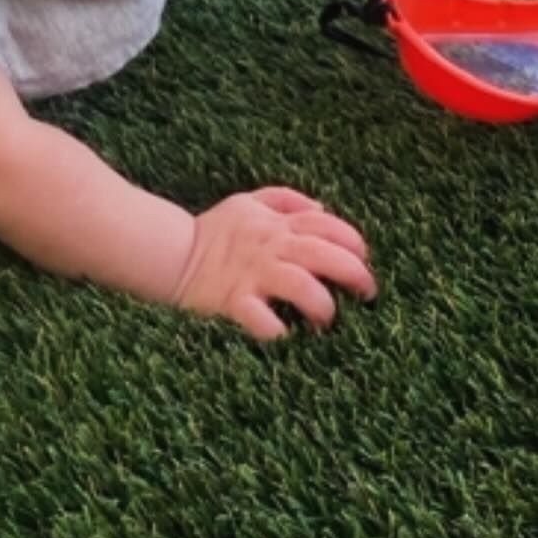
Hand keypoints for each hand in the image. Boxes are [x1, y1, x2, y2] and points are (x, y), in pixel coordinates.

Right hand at [175, 187, 375, 339]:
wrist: (171, 253)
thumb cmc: (214, 231)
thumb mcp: (248, 202)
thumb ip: (285, 200)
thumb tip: (323, 208)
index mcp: (277, 224)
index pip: (328, 226)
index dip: (354, 242)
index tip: (363, 259)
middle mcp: (270, 247)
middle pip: (325, 255)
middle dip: (354, 274)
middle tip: (366, 294)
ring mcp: (253, 275)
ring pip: (301, 286)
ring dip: (322, 305)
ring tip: (327, 320)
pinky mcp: (233, 301)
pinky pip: (261, 319)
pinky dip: (278, 331)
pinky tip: (287, 337)